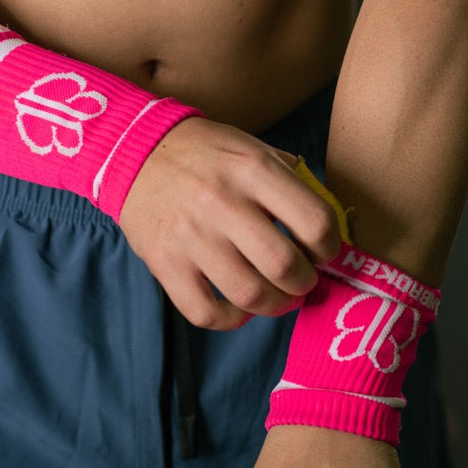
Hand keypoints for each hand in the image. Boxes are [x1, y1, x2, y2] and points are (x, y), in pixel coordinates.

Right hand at [119, 117, 340, 329]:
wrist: (137, 152)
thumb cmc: (206, 154)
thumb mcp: (254, 148)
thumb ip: (292, 183)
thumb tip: (323, 230)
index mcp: (253, 168)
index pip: (315, 223)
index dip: (329, 248)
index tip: (321, 253)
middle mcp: (222, 202)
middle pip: (284, 267)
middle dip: (304, 283)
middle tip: (301, 280)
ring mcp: (190, 236)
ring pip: (249, 295)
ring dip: (274, 305)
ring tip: (277, 297)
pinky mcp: (164, 262)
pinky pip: (205, 312)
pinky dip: (230, 320)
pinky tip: (239, 308)